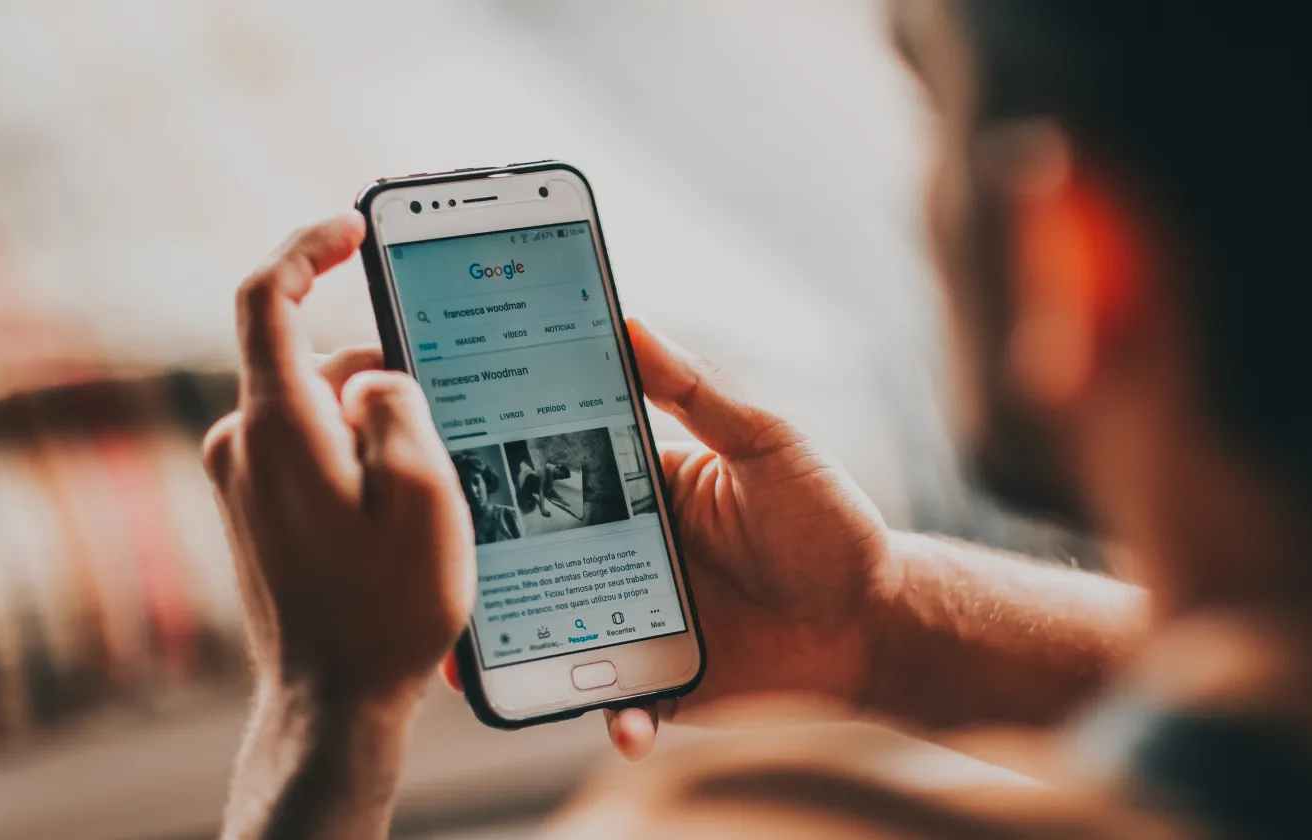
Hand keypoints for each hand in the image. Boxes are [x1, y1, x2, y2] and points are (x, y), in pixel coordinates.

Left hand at [205, 212, 474, 707]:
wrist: (336, 700)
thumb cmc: (388, 602)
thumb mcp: (425, 492)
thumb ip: (399, 404)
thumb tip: (375, 373)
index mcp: (277, 424)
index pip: (265, 297)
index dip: (307, 246)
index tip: (355, 226)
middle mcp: (243, 443)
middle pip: (318, 361)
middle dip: (388, 373)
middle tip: (454, 420)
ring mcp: (245, 480)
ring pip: (323, 410)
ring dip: (380, 426)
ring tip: (439, 491)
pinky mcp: (257, 512)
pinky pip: (315, 452)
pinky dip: (361, 458)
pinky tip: (407, 514)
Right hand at [443, 319, 891, 757]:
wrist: (878, 623)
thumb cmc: (830, 525)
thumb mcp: (768, 445)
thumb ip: (700, 394)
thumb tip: (633, 324)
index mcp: (643, 493)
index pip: (557, 471)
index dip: (502, 464)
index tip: (443, 450)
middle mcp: (627, 558)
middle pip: (534, 562)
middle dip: (479, 569)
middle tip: (434, 565)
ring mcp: (638, 624)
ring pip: (554, 637)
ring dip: (515, 654)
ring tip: (478, 666)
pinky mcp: (665, 684)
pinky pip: (623, 706)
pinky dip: (619, 719)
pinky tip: (626, 725)